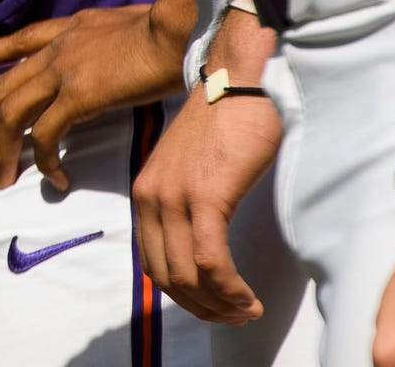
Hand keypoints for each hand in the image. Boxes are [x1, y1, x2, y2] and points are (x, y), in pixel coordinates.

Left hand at [0, 2, 183, 187]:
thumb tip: (104, 69)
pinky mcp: (77, 94)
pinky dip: (45, 159)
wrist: (177, 27)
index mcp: (68, 29)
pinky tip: (56, 177)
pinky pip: (47, 134)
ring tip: (1, 179)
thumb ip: (102, 48)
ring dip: (3, 149)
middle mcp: (57, 48)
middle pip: (4, 88)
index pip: (16, 41)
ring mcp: (63, 70)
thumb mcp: (122, 30)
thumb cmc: (167, 31)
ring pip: (14, 113)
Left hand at [134, 88, 281, 324]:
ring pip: (188, 277)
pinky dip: (230, 289)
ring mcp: (175, 198)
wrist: (241, 78)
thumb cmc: (228, 118)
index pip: (152, 262)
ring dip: (220, 304)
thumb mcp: (194, 166)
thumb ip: (190, 202)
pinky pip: (211, 262)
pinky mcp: (204, 197)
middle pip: (166, 277)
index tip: (212, 305)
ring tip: (246, 310)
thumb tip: (205, 245)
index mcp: (145, 191)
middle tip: (234, 315)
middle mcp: (151, 197)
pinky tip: (249, 297)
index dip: (181, 294)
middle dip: (201, 307)